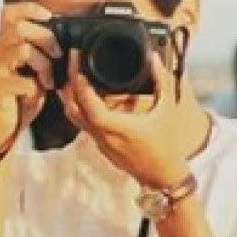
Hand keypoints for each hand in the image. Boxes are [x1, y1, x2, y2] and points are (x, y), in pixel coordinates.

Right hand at [0, 1, 62, 142]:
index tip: (49, 16)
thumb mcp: (31, 71)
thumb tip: (61, 39)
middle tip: (56, 55)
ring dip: (43, 63)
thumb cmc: (18, 99)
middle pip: (19, 27)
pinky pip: (24, 81)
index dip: (29, 8)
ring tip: (47, 79)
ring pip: (22, 49)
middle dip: (45, 38)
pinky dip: (35, 89)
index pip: (9, 13)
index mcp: (2, 46)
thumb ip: (39, 52)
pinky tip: (35, 96)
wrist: (1, 129)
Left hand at [60, 50, 189, 188]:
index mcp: (117, 127)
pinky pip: (83, 124)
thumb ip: (162, 81)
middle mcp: (103, 136)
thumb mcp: (168, 109)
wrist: (163, 177)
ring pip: (75, 118)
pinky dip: (79, 108)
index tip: (77, 63)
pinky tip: (86, 96)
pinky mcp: (101, 146)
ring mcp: (100, 143)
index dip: (80, 83)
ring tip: (73, 75)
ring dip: (71, 96)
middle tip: (71, 63)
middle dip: (69, 84)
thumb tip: (155, 59)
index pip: (89, 104)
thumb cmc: (166, 145)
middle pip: (73, 109)